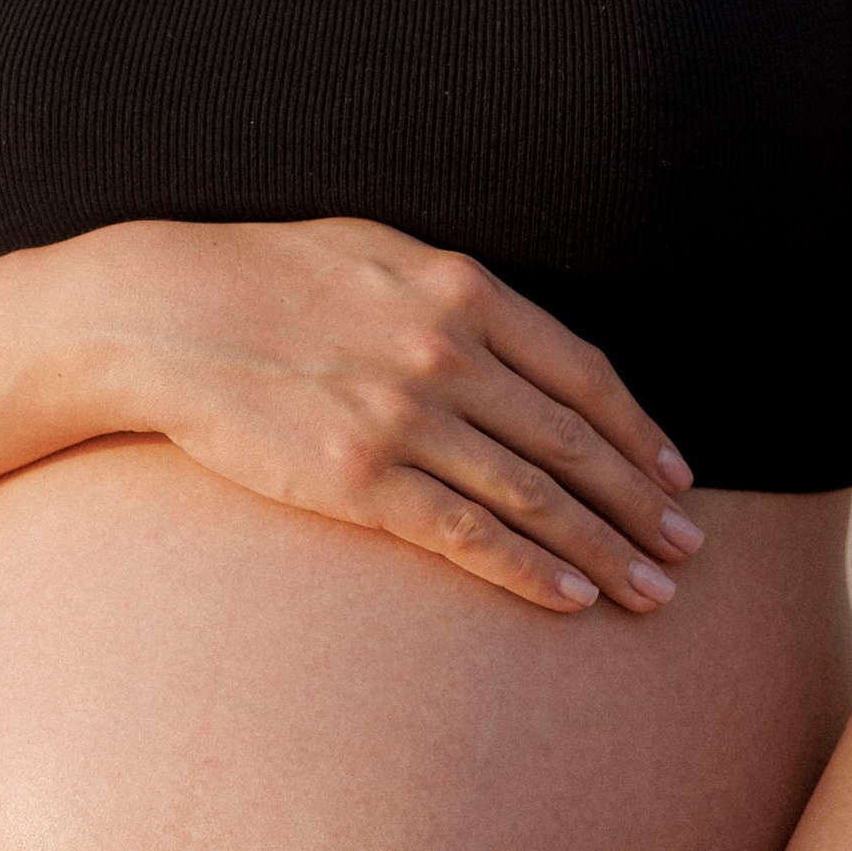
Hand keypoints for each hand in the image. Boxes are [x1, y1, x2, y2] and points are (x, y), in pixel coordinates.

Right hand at [68, 216, 701, 612]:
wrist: (163, 310)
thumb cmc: (266, 275)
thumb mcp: (378, 251)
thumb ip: (454, 291)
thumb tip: (516, 329)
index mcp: (462, 290)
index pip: (583, 372)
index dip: (638, 431)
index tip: (676, 474)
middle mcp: (449, 352)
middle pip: (574, 442)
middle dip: (641, 504)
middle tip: (688, 550)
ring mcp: (406, 417)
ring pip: (536, 496)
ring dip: (605, 550)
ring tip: (652, 592)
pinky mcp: (360, 478)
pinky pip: (467, 533)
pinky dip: (529, 569)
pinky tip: (570, 599)